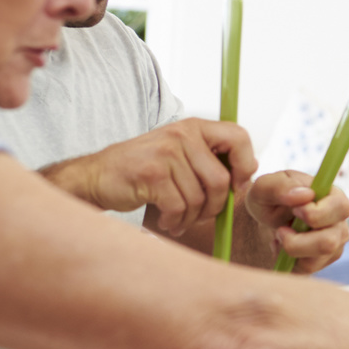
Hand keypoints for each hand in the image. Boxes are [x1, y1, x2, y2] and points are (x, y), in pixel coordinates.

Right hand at [43, 119, 256, 236]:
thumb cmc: (145, 170)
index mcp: (194, 127)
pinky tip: (167, 221)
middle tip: (199, 215)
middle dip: (214, 207)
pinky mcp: (152, 174)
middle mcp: (182, 135)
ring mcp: (166, 153)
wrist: (96, 176)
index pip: (239, 137)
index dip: (245, 165)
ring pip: (199, 198)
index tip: (236, 186)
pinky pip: (179, 207)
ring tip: (178, 219)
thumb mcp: (180, 154)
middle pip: (221, 180)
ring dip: (191, 218)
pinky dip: (176, 221)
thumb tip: (251, 171)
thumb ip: (211, 159)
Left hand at [247, 170, 348, 273]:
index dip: (316, 212)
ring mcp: (333, 244)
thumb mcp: (264, 188)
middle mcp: (338, 222)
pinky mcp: (321, 262)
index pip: (342, 207)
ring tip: (279, 235)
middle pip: (330, 240)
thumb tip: (305, 195)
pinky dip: (287, 258)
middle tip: (281, 229)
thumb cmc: (268, 200)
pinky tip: (281, 246)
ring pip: (316, 259)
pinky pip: (306, 268)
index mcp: (332, 197)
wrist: (262, 222)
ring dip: (291, 247)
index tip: (295, 210)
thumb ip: (280, 186)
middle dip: (298, 240)